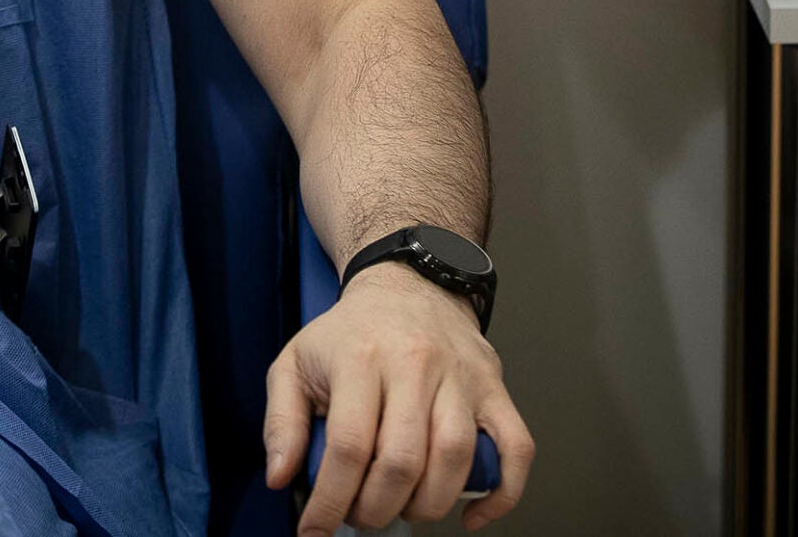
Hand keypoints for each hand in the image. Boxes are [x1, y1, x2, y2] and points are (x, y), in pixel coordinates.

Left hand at [264, 264, 533, 533]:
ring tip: (402, 509)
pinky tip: (472, 514)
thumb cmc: (351, 333)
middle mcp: (416, 364)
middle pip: (403, 460)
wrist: (409, 286)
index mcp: (361, 357)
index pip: (348, 445)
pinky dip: (502, 493)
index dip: (330, 501)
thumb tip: (281, 477)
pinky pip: (516, 447)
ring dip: (427, 506)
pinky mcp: (495, 388)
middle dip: (377, 509)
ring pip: (456, 458)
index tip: (316, 531)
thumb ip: (281, 421)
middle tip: (361, 515)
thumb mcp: (296, 363)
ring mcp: (461, 376)